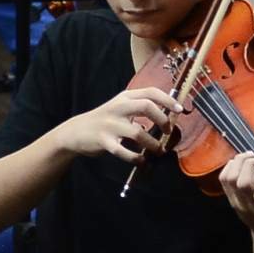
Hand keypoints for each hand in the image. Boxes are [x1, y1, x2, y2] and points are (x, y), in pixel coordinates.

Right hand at [57, 86, 178, 163]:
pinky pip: (124, 151)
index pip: (150, 92)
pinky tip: (141, 161)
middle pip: (146, 106)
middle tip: (167, 131)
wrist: (74, 132)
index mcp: (124, 97)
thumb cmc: (103, 120)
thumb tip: (168, 116)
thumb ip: (139, 108)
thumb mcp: (119, 108)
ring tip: (158, 150)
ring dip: (153, 144)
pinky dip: (136, 158)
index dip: (168, 100)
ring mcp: (110, 125)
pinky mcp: (104, 141)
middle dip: (162, 120)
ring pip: (138, 133)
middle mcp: (118, 108)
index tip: (180, 110)